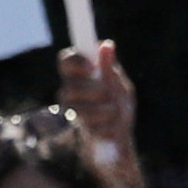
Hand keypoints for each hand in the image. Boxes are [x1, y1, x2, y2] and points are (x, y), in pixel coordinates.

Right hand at [56, 38, 140, 170]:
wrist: (122, 141)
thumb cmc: (120, 109)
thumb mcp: (121, 87)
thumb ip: (111, 71)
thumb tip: (106, 45)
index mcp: (82, 76)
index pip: (66, 61)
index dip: (76, 62)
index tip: (92, 67)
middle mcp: (72, 92)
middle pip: (70, 87)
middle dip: (94, 91)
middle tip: (108, 94)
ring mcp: (74, 112)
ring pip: (79, 109)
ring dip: (104, 111)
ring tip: (115, 113)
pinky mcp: (81, 131)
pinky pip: (90, 127)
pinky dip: (107, 127)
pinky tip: (111, 128)